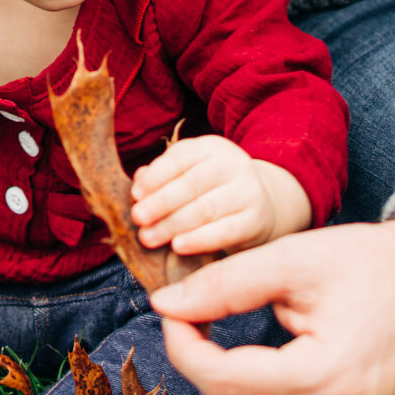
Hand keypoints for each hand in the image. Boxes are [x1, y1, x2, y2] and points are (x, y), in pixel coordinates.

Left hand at [131, 136, 310, 253]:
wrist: (259, 205)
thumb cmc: (211, 189)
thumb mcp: (189, 173)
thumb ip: (163, 175)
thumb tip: (138, 181)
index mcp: (211, 147)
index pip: (181, 156)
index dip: (156, 175)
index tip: (135, 194)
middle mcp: (233, 164)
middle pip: (192, 183)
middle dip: (160, 202)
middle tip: (137, 218)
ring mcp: (248, 191)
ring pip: (205, 209)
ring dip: (172, 225)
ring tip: (148, 237)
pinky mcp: (256, 219)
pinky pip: (225, 231)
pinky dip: (199, 240)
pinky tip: (177, 247)